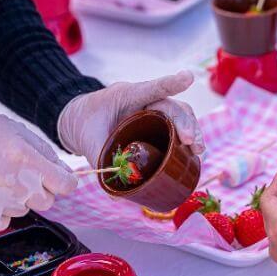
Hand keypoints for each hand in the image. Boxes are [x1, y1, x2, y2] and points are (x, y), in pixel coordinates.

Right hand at [0, 107, 77, 230]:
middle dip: (40, 190)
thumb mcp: (18, 131)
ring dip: (17, 199)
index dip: (64, 181)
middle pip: (48, 202)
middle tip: (21, 175)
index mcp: (29, 160)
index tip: (57, 178)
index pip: (67, 185)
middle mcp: (17, 184)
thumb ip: (45, 153)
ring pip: (24, 210)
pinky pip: (3, 221)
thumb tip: (64, 172)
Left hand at [57, 71, 204, 167]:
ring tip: (198, 150)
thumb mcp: (89, 142)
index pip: (151, 88)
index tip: (188, 78)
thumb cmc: (85, 125)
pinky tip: (194, 153)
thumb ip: (101, 163)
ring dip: (192, 131)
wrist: (78, 119)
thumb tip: (117, 197)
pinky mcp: (156, 123)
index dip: (170, 83)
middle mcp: (144, 100)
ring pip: (179, 115)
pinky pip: (176, 126)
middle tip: (191, 141)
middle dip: (185, 122)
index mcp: (126, 96)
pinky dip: (187, 138)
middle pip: (171, 106)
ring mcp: (152, 111)